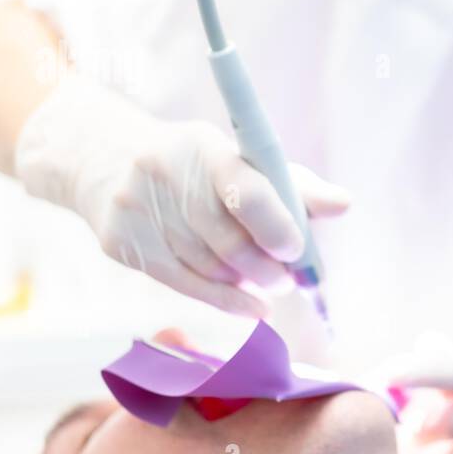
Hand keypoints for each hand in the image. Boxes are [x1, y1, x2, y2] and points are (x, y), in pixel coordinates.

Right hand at [15, 76, 348, 315]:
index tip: (296, 250)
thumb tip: (344, 204)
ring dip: (244, 282)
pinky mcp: (120, 242)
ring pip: (207, 266)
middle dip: (265, 267)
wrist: (108, 162)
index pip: (244, 189)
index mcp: (203, 146)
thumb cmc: (198, 167)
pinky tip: (251, 307)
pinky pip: (183, 283)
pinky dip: (224, 300)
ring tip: (265, 281)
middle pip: (226, 240)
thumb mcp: (243, 161)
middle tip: (287, 278)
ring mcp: (136, 209)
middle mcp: (164, 173)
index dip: (275, 226)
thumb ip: (295, 186)